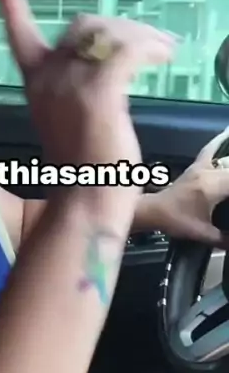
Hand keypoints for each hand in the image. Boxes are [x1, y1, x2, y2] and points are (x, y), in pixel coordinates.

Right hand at [0, 0, 174, 169]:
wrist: (85, 200)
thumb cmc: (79, 170)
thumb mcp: (67, 120)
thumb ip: (73, 88)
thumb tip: (102, 64)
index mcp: (35, 82)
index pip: (17, 30)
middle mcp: (47, 76)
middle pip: (82, 25)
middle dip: (116, 29)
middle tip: (149, 44)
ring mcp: (71, 82)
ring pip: (107, 32)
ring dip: (139, 36)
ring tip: (163, 50)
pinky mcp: (98, 90)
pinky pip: (127, 49)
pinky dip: (150, 48)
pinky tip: (164, 56)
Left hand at [146, 128, 228, 246]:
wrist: (151, 210)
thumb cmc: (175, 221)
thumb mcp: (202, 233)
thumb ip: (223, 240)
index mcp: (212, 186)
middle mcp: (209, 171)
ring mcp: (201, 166)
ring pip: (226, 156)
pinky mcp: (196, 166)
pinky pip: (210, 150)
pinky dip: (220, 142)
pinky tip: (226, 133)